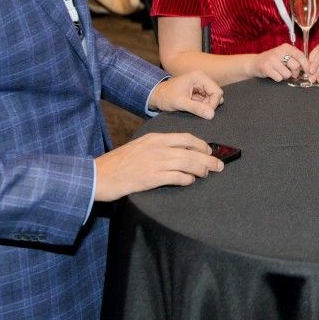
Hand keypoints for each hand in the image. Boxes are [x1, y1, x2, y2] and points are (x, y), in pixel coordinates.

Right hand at [93, 132, 220, 200]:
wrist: (99, 175)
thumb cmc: (118, 163)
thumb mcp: (139, 147)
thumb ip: (158, 148)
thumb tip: (177, 154)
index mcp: (155, 138)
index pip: (185, 138)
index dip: (201, 144)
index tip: (209, 150)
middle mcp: (157, 148)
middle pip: (191, 151)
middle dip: (208, 158)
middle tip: (219, 165)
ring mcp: (155, 162)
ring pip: (187, 163)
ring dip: (202, 169)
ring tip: (208, 173)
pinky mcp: (151, 178)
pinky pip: (177, 177)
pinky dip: (187, 179)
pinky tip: (190, 181)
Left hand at [149, 71, 222, 118]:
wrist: (156, 96)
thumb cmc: (165, 97)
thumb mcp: (180, 103)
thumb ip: (196, 108)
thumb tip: (211, 115)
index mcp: (199, 77)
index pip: (217, 92)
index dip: (213, 104)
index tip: (205, 114)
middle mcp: (202, 79)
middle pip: (216, 95)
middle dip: (209, 106)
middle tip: (197, 111)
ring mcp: (201, 85)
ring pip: (212, 99)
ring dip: (205, 107)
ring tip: (192, 108)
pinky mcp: (199, 92)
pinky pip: (207, 102)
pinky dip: (202, 107)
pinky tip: (192, 108)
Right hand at [251, 44, 309, 81]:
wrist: (255, 63)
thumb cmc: (274, 60)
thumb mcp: (285, 55)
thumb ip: (296, 60)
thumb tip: (309, 70)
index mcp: (286, 47)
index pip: (301, 56)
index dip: (307, 66)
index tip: (310, 73)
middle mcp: (279, 51)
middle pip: (295, 66)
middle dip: (294, 73)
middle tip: (290, 73)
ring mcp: (272, 59)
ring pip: (287, 74)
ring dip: (284, 76)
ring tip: (279, 71)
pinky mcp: (266, 67)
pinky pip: (279, 78)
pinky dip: (278, 78)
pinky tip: (273, 73)